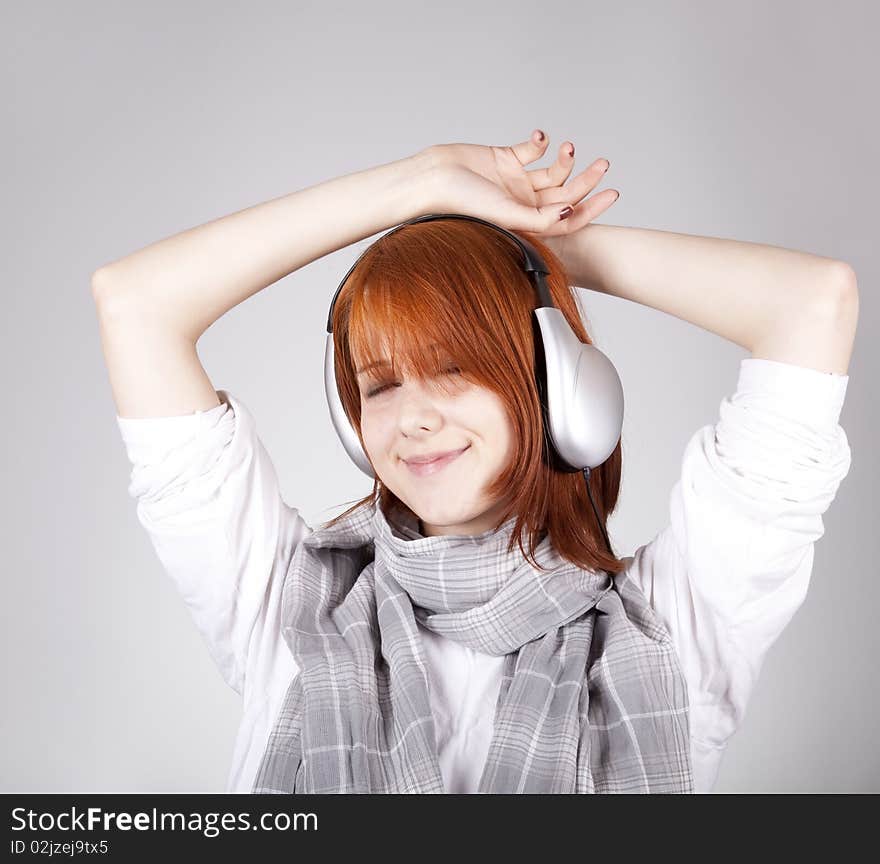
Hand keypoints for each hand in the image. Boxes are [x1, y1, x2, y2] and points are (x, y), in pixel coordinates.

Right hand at [420, 129, 618, 240]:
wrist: (434, 178)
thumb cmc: (463, 204)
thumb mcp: (506, 214)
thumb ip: (539, 217)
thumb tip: (569, 211)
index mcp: (526, 222)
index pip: (566, 218)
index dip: (591, 209)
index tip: (611, 194)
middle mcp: (524, 203)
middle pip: (564, 193)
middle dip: (585, 179)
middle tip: (603, 164)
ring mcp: (517, 181)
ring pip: (553, 171)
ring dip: (565, 159)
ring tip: (567, 147)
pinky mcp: (506, 158)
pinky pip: (532, 149)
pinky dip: (540, 141)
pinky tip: (539, 136)